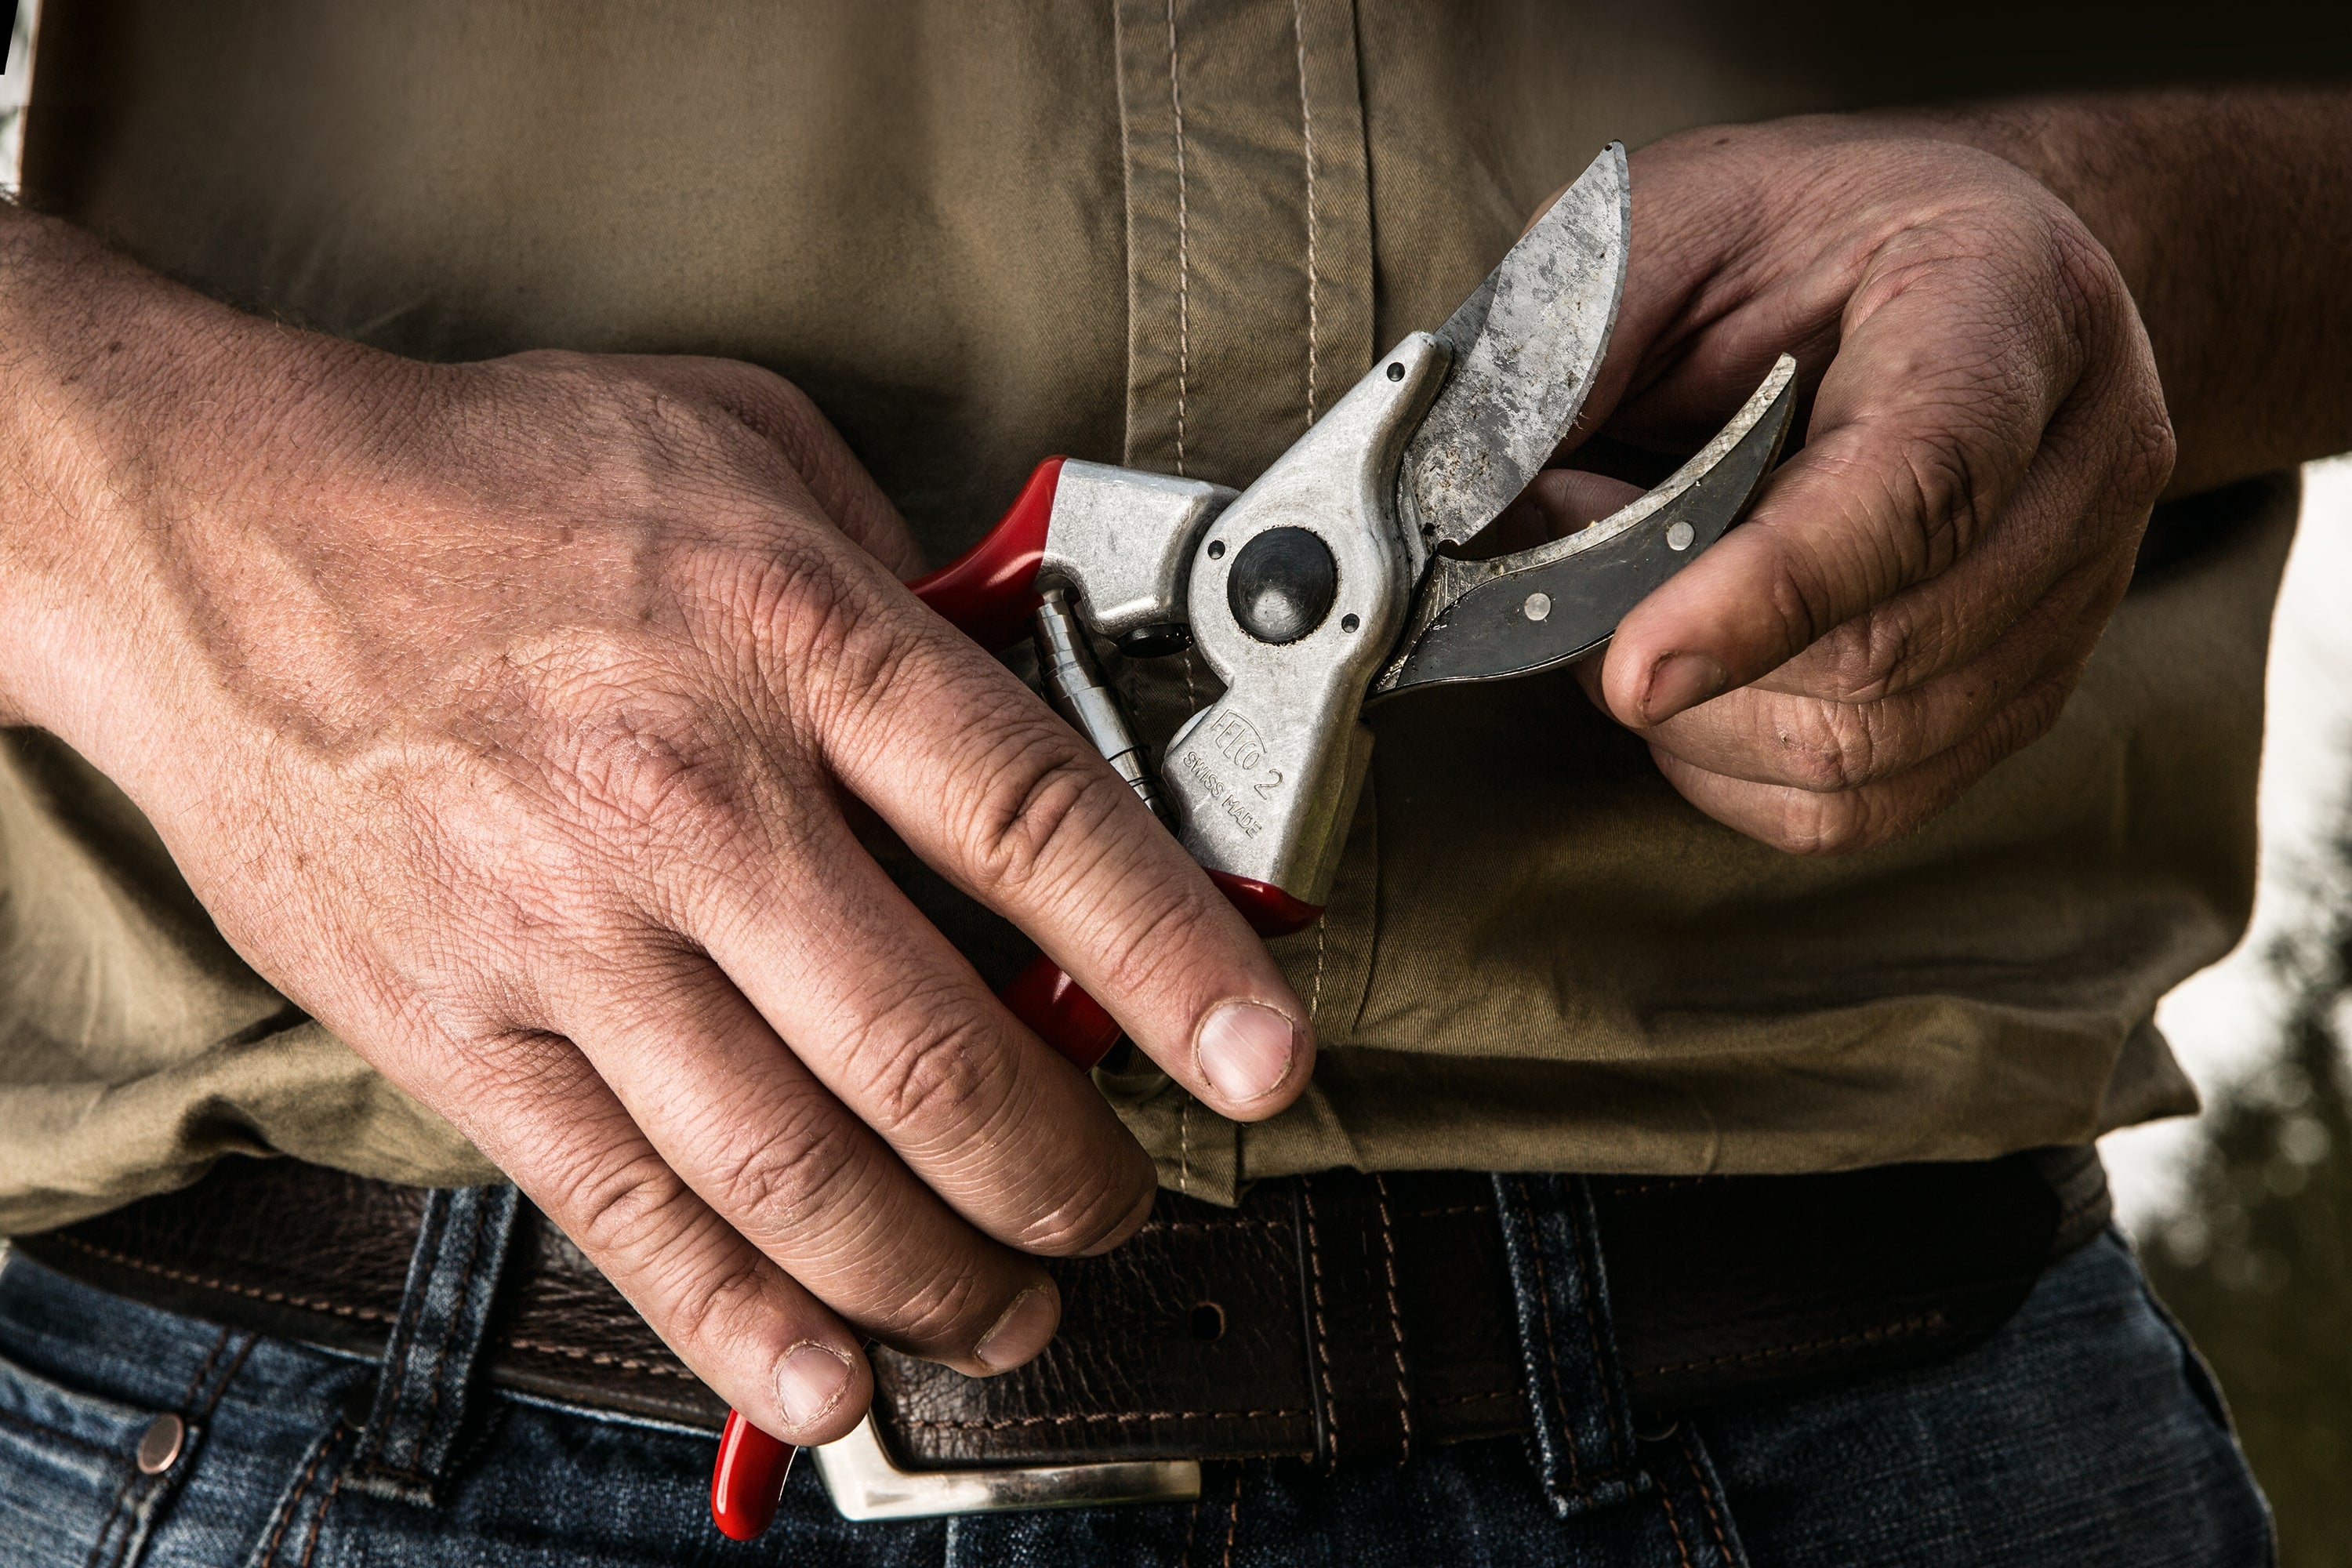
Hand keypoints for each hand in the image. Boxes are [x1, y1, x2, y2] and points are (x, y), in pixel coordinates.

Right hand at [0, 216, 1313, 1444]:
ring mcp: (567, 932)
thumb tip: (1034, 685)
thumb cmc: (493, 485)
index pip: (1034, 822)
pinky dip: (738, 1320)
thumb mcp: (743, 449)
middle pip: (932, 1050)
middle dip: (1066, 1167)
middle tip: (1123, 1200)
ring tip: (1012, 1305)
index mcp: (789, 638)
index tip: (1264, 1059)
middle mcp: (688, 799)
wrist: (221, 533)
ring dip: (936, 1274)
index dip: (1175, 958)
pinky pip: (624, 1211)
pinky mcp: (460, 1029)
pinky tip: (826, 1375)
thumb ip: (904, 571)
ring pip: (796, 1171)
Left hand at [1532, 119, 2174, 852]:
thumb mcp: (1668, 224)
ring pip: (1864, 752)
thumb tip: (1461, 510)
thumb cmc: (1801, 236)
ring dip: (1696, 711)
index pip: (1919, 486)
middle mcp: (2084, 458)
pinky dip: (1734, 768)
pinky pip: (1863, 804)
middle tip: (1581, 537)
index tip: (1631, 665)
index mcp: (2012, 305)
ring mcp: (2076, 589)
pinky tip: (1694, 675)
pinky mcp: (2026, 688)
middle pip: (1882, 655)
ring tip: (1637, 593)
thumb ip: (1573, 352)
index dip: (1768, 593)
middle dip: (1680, 639)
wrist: (1949, 257)